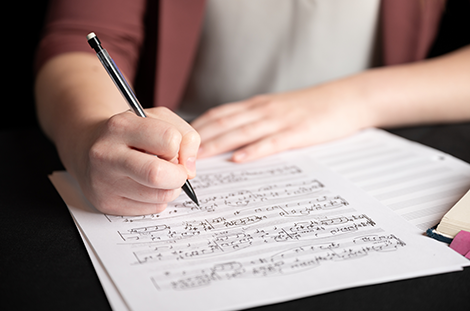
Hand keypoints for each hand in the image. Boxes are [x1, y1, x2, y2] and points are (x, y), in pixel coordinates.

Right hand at [71, 107, 199, 215]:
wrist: (88, 146)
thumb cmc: (129, 133)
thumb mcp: (157, 119)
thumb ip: (185, 136)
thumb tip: (190, 169)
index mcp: (121, 126)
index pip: (168, 139)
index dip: (179, 147)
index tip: (172, 149)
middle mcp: (107, 154)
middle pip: (158, 174)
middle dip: (179, 176)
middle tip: (176, 172)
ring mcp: (104, 181)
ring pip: (159, 197)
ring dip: (171, 189)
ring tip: (161, 178)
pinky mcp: (106, 203)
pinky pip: (151, 209)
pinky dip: (158, 200)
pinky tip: (146, 187)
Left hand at [192, 84, 371, 161]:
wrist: (347, 98)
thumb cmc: (311, 107)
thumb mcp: (278, 109)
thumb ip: (256, 120)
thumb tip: (232, 138)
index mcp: (257, 105)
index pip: (219, 114)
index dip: (197, 127)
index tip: (178, 140)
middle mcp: (264, 110)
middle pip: (224, 123)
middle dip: (199, 139)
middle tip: (177, 154)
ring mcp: (280, 120)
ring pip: (241, 132)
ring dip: (217, 145)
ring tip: (197, 158)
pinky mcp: (298, 132)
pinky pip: (271, 142)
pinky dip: (253, 151)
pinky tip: (238, 159)